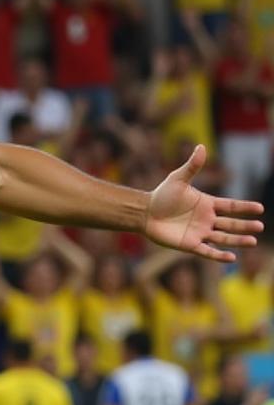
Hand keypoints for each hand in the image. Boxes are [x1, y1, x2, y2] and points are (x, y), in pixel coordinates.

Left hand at [144, 146, 263, 261]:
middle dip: (245, 225)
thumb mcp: (178, 179)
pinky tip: (232, 258)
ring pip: (223, 238)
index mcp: (207, 204)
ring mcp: (200, 232)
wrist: (145, 212)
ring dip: (238, 240)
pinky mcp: (190, 245)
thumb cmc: (162, 195)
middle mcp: (207, 219)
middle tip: (260, 227)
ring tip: (253, 241)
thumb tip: (202, 146)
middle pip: (231, 223)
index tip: (259, 209)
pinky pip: (207, 251)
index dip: (244, 207)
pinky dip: (219, 255)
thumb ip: (192, 166)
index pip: (231, 206)